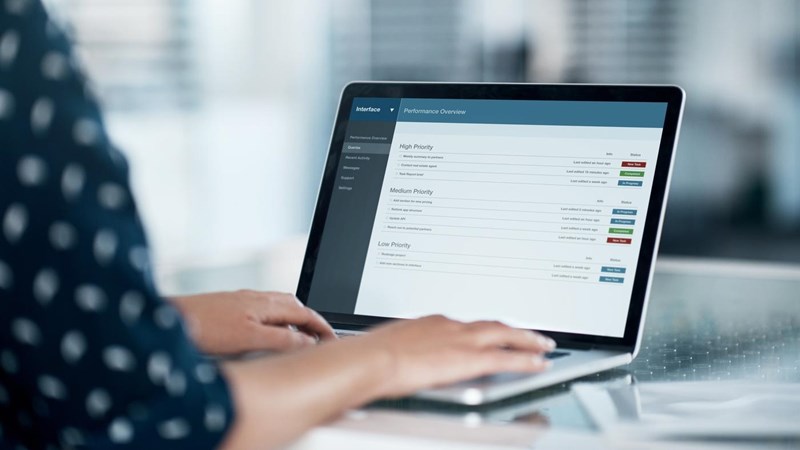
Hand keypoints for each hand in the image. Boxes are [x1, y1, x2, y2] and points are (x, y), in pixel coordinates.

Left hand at [171, 290, 335, 354]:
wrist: (166, 319)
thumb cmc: (203, 327)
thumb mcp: (248, 339)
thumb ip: (281, 340)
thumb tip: (307, 341)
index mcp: (264, 303)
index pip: (304, 313)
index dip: (321, 327)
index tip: (332, 339)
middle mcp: (255, 297)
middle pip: (293, 306)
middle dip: (310, 321)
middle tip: (320, 339)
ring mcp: (241, 301)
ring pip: (277, 308)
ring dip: (293, 321)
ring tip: (298, 339)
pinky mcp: (228, 307)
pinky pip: (262, 311)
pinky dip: (275, 322)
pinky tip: (266, 335)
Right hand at [347, 314, 555, 397]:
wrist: (373, 358)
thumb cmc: (372, 355)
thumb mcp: (391, 346)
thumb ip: (406, 350)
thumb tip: (402, 358)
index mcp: (433, 323)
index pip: (466, 325)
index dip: (484, 329)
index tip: (491, 333)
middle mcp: (451, 326)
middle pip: (492, 324)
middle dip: (514, 330)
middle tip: (532, 335)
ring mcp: (462, 340)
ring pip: (505, 335)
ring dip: (527, 340)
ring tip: (542, 345)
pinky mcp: (469, 358)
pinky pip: (507, 357)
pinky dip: (526, 359)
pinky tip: (539, 364)